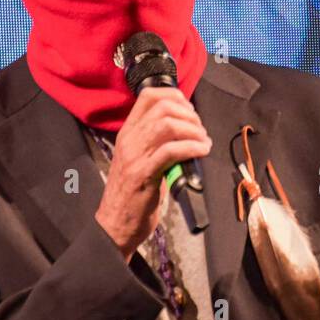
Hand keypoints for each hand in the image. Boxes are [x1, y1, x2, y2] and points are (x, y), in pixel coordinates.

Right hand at [94, 88, 211, 260]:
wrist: (116, 224)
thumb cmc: (133, 193)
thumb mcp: (141, 158)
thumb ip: (156, 141)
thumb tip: (186, 128)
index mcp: (127, 132)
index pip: (148, 96)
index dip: (175, 96)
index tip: (190, 111)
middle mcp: (129, 139)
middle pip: (163, 108)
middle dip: (190, 116)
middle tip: (200, 131)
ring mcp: (134, 156)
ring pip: (167, 125)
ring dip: (193, 131)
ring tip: (203, 142)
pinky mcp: (143, 175)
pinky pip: (171, 151)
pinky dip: (192, 148)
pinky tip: (201, 152)